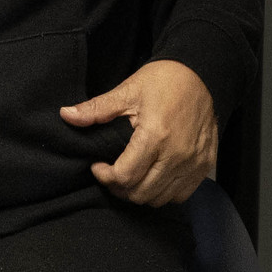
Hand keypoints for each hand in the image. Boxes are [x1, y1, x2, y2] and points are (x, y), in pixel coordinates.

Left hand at [62, 60, 217, 208]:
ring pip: (160, 198)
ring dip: (140, 192)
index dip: (105, 176)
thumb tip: (66, 114)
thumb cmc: (164, 80)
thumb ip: (96, 108)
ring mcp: (194, 162)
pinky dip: (164, 192)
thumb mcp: (128, 90)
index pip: (125, 176)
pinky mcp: (205, 165)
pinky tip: (154, 176)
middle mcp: (177, 154)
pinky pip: (181, 194)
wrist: (201, 73)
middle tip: (111, 172)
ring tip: (131, 174)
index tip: (97, 165)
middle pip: (141, 193)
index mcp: (156, 135)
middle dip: (120, 187)